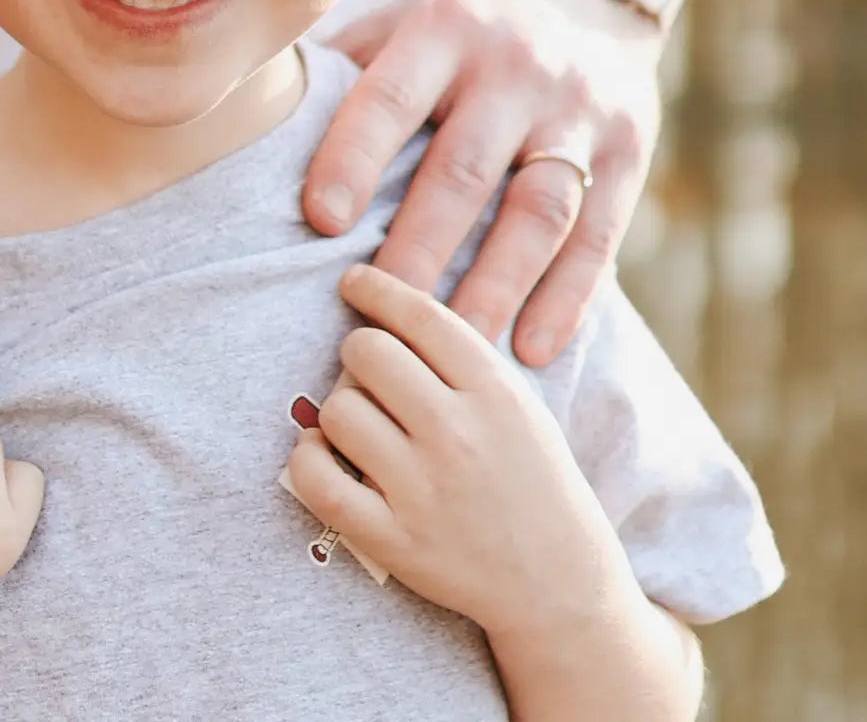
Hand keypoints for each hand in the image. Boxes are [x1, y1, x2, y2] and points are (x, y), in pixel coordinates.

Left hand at [287, 265, 631, 637]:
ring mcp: (423, 490)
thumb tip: (386, 302)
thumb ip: (460, 356)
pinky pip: (315, 479)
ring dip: (339, 411)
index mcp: (495, 392)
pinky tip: (324, 458)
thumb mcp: (517, 404)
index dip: (376, 287)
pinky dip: (308, 461)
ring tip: (361, 426)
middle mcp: (457, 434)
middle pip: (366, 351)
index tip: (354, 282)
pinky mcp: (393, 540)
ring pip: (338, 409)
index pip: (419, 314)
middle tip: (369, 374)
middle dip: (359, 353)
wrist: (558, 585)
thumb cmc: (529, 479)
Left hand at [303, 0, 663, 365]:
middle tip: (378, 324)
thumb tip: (248, 125)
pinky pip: (600, 232)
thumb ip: (344, 70)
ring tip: (456, 354)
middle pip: (464, 168)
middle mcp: (517, 64)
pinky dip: (569, 296)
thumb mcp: (403, 20)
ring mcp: (581, 108)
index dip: (356, 156)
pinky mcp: (632, 149)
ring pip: (538, 209)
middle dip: (419, 248)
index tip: (322, 222)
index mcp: (445, 28)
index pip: (392, 95)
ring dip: (495, 287)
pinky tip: (532, 350)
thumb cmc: (460, 23)